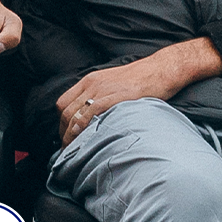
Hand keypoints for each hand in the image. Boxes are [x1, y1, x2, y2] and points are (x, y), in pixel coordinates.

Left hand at [56, 38, 220, 145]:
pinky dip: (85, 127)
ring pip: (76, 114)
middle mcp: (92, 84)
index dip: (61, 123)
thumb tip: (92, 120)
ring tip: (75, 151)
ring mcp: (103, 90)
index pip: (64, 103)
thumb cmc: (140, 81)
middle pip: (66, 111)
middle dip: (64, 133)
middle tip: (68, 150)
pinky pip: (93, 112)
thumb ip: (100, 98)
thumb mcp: (113, 85)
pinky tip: (86, 139)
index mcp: (90, 81)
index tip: (66, 137)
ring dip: (72, 135)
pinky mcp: (117, 96)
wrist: (160, 70)